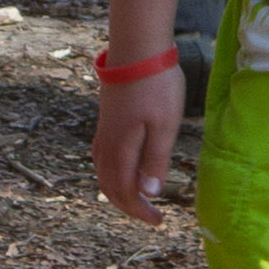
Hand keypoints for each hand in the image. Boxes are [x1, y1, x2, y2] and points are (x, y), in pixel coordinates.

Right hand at [91, 58, 183, 224]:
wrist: (137, 48)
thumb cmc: (156, 86)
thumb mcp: (165, 126)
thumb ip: (156, 160)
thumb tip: (149, 193)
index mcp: (121, 150)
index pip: (125, 192)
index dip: (140, 211)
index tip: (159, 220)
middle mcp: (106, 144)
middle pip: (109, 187)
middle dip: (128, 205)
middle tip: (150, 215)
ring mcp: (103, 131)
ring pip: (103, 172)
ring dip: (118, 190)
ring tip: (138, 197)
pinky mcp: (106, 119)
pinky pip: (102, 157)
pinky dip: (112, 172)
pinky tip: (124, 168)